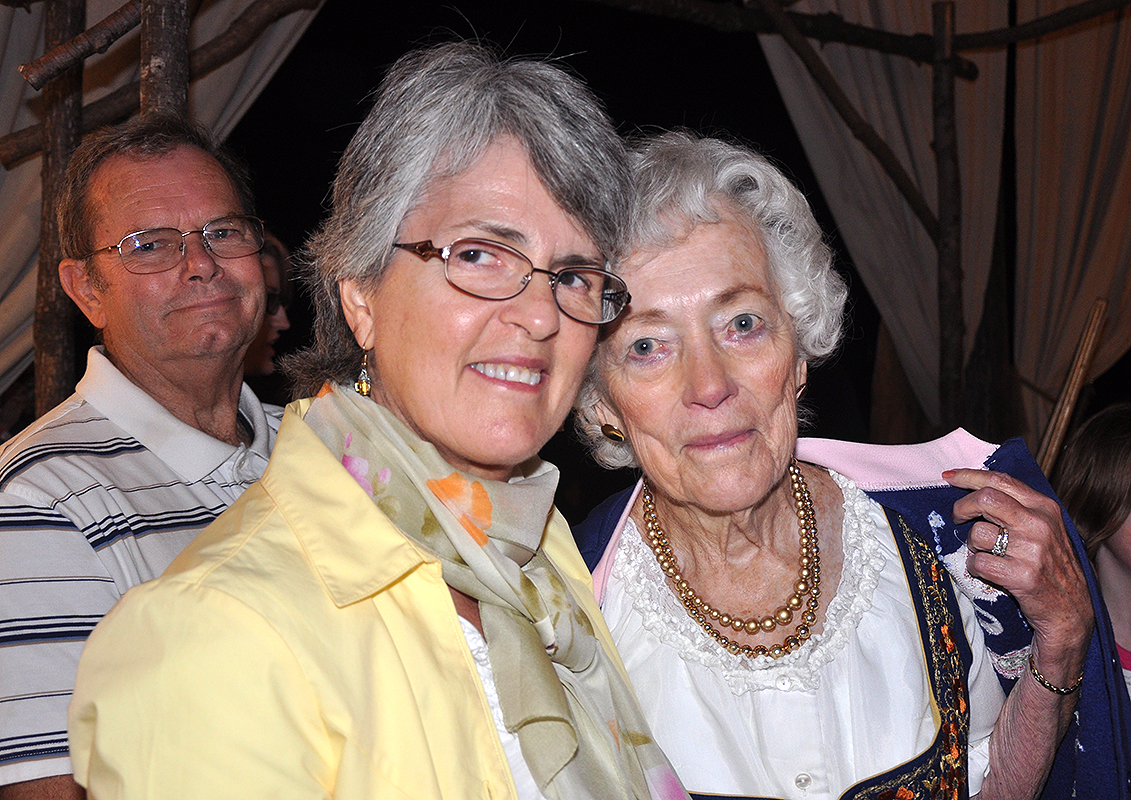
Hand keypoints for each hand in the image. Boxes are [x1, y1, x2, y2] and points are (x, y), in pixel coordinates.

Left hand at [943, 468, 1092, 677]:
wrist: (1071, 610)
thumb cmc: (1051, 565)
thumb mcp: (1044, 528)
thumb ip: (1017, 507)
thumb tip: (976, 489)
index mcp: (1044, 507)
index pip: (1000, 480)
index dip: (968, 476)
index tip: (948, 477)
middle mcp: (1039, 524)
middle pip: (985, 499)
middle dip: (962, 507)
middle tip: (957, 517)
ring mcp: (1031, 550)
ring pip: (977, 533)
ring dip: (972, 545)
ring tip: (986, 554)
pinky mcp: (1021, 576)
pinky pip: (977, 563)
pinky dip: (975, 568)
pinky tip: (988, 572)